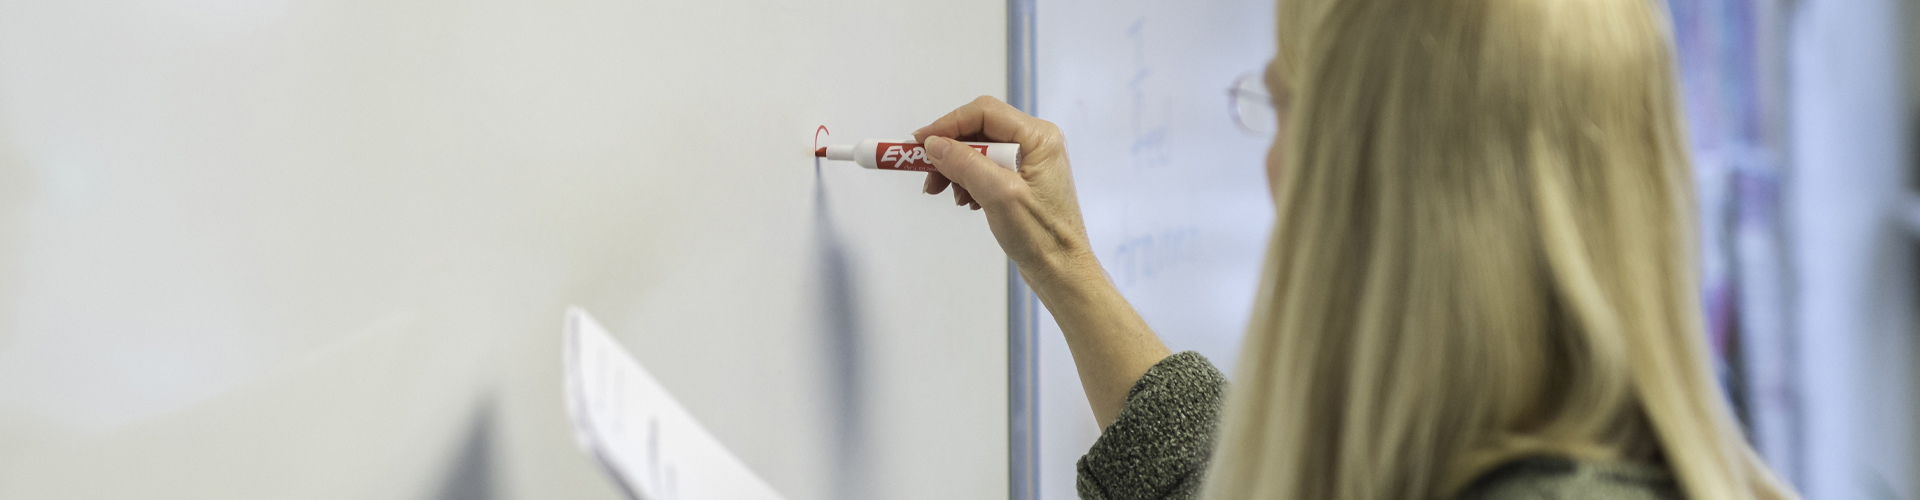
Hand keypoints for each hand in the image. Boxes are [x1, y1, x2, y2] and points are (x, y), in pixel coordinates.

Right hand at [918, 96, 1169, 427]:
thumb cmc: (1041, 237)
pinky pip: (986, 170)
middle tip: (927, 174)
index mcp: (1039, 137)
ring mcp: (1030, 162)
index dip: (947, 124)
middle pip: (979, 130)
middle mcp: (1036, 143)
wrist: (1063, 273)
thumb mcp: (999, 196)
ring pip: (979, 151)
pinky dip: (969, 182)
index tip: (918, 144)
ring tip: (947, 194)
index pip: (984, 113)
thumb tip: (933, 144)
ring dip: (957, 169)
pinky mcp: (1022, 182)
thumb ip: (965, 164)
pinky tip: (966, 202)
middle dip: (949, 151)